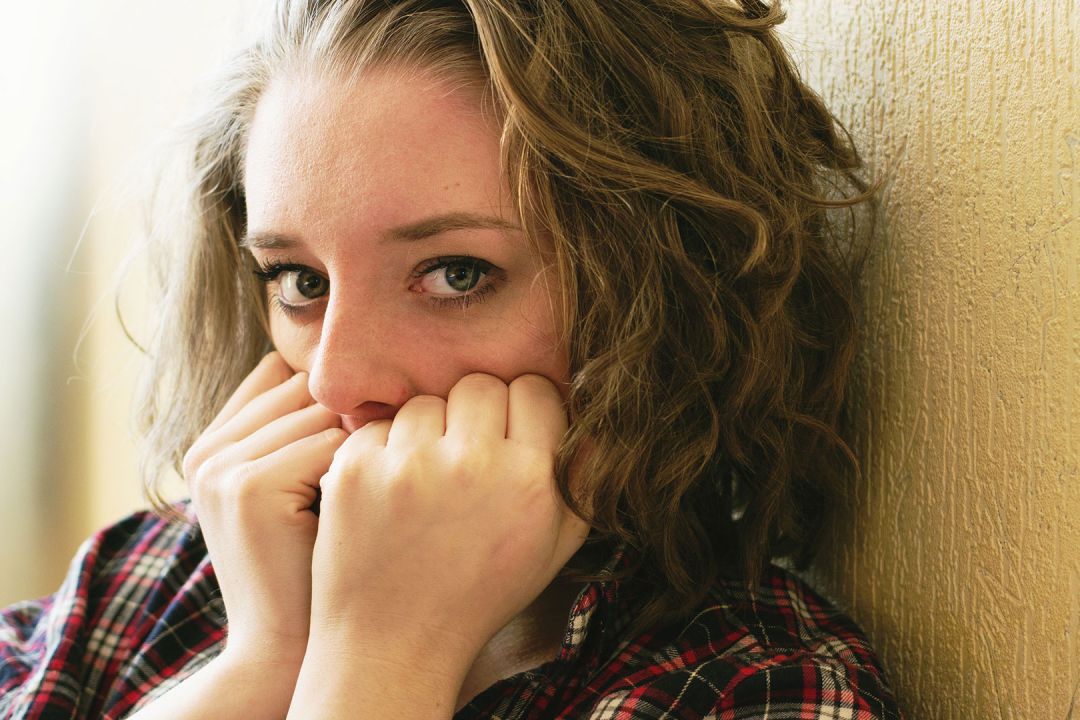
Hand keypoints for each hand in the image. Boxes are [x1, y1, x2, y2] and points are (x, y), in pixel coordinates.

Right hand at [183, 352, 346, 665]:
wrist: (287, 645)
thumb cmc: (310, 563)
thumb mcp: (294, 490)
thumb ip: (299, 432)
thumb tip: (355, 371)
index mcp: (209, 447)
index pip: (279, 374)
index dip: (327, 396)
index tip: (360, 433)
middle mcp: (205, 452)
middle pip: (301, 387)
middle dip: (347, 414)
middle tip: (374, 460)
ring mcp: (220, 469)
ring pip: (320, 411)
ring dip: (357, 443)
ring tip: (367, 487)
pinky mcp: (247, 487)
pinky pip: (327, 443)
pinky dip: (356, 469)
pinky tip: (359, 506)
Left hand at [306, 372, 589, 682]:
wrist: (395, 644)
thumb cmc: (480, 593)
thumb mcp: (554, 547)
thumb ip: (583, 479)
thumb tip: (597, 418)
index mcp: (530, 480)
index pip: (535, 389)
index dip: (523, 408)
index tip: (508, 435)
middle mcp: (474, 464)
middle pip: (479, 385)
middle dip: (473, 413)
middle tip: (464, 455)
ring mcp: (409, 465)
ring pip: (426, 401)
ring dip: (426, 431)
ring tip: (424, 480)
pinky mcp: (356, 469)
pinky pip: (378, 425)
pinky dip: (383, 450)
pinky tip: (389, 491)